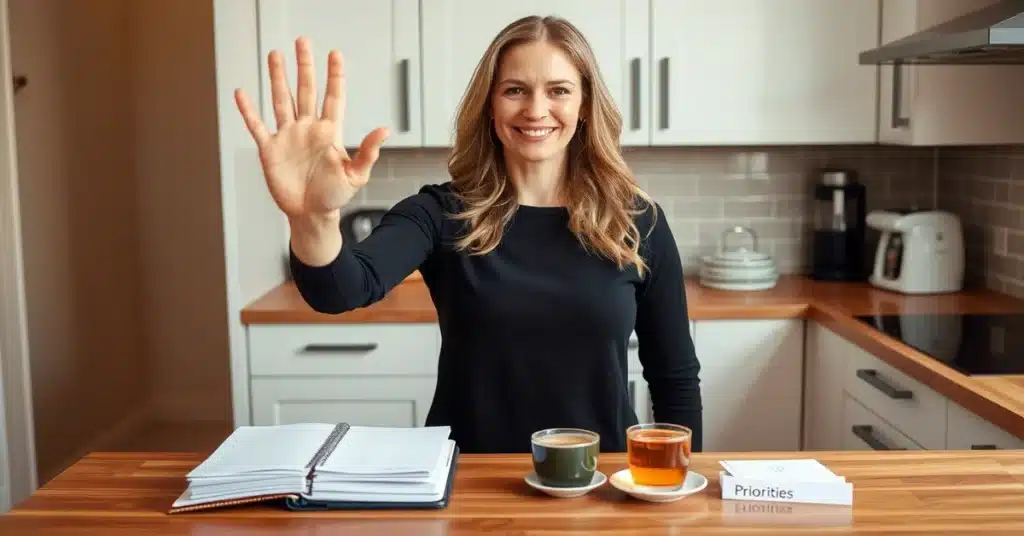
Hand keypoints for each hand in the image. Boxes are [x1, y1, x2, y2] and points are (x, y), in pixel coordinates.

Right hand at [234, 37, 388, 222]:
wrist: (311, 215)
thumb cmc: (335, 196)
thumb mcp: (356, 175)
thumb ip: (368, 152)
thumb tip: (384, 130)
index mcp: (329, 132)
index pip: (332, 97)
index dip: (334, 76)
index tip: (335, 54)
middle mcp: (307, 129)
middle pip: (306, 90)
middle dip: (304, 66)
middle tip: (302, 42)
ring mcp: (288, 137)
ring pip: (282, 100)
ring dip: (278, 78)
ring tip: (275, 54)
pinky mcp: (270, 149)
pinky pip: (257, 126)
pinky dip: (248, 111)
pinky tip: (242, 94)